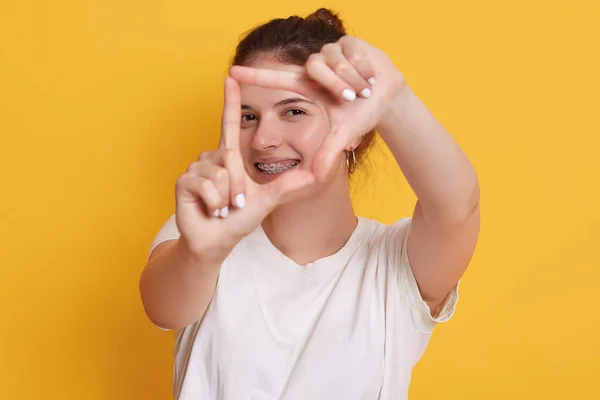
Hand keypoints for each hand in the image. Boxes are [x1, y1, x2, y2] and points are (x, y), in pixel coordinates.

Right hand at [174, 77, 315, 256]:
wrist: (216, 241)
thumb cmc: (239, 219)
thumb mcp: (268, 199)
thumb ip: (288, 185)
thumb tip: (316, 174)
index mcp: (229, 156)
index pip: (230, 123)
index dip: (231, 101)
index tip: (231, 77)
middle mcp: (211, 157)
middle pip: (230, 158)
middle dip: (239, 186)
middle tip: (236, 203)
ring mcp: (196, 168)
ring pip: (220, 174)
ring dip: (227, 197)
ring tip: (222, 207)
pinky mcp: (184, 181)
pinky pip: (206, 185)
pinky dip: (215, 202)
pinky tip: (211, 210)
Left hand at [229, 35, 407, 180]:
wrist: (389, 97)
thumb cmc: (363, 113)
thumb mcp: (344, 134)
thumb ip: (329, 153)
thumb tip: (316, 178)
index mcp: (308, 87)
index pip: (276, 80)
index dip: (255, 77)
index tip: (231, 72)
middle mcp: (315, 67)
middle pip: (314, 67)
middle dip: (336, 83)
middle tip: (351, 97)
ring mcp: (330, 52)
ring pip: (335, 61)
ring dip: (353, 78)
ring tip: (364, 89)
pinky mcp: (348, 42)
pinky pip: (351, 54)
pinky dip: (364, 69)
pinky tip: (370, 76)